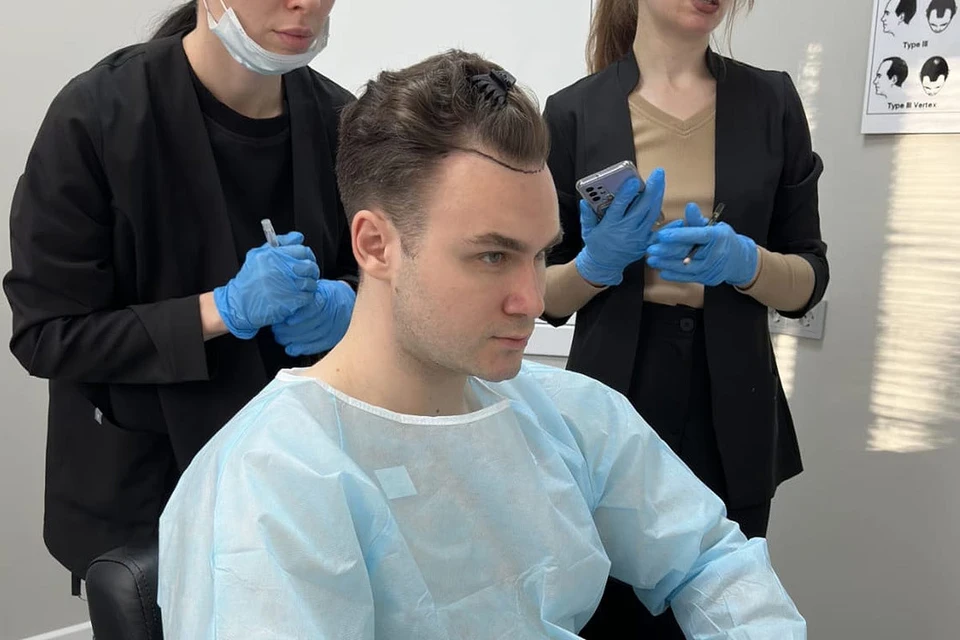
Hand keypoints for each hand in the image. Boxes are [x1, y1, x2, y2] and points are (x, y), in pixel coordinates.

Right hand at [213, 232, 319, 338]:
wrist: (240, 303)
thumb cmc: (249, 279)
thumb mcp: (258, 255)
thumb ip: (280, 243)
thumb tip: (298, 237)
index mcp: (273, 256)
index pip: (302, 250)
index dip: (308, 255)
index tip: (307, 259)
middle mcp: (279, 269)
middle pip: (309, 266)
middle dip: (313, 270)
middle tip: (309, 274)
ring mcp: (285, 286)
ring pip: (310, 283)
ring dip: (310, 285)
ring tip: (303, 286)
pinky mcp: (288, 302)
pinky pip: (307, 297)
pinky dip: (307, 297)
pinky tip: (300, 296)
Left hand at [271, 279, 355, 356]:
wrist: (346, 299)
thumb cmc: (325, 293)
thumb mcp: (314, 288)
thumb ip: (302, 295)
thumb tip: (281, 303)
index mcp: (328, 296)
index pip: (315, 307)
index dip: (301, 316)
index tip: (287, 321)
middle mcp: (335, 311)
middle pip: (314, 324)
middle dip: (292, 330)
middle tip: (277, 330)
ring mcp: (338, 325)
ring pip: (316, 335)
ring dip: (296, 340)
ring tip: (281, 339)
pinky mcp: (337, 336)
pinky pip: (321, 345)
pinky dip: (305, 348)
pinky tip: (293, 350)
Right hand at [574, 168, 665, 285]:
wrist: (603, 266)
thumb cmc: (596, 245)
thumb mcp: (587, 230)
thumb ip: (587, 216)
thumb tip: (584, 202)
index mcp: (610, 225)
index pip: (619, 207)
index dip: (627, 194)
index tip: (633, 181)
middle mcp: (626, 231)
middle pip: (641, 208)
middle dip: (651, 189)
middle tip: (657, 174)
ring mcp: (638, 238)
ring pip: (651, 215)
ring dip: (658, 197)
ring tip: (661, 182)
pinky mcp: (645, 244)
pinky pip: (659, 235)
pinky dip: (669, 228)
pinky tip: (679, 220)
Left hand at [646, 203, 757, 286]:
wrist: (738, 260)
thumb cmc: (722, 240)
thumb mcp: (713, 226)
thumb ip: (697, 219)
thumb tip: (689, 206)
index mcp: (718, 236)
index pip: (697, 235)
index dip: (678, 235)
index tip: (662, 235)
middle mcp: (716, 254)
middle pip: (688, 253)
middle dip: (667, 252)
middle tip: (651, 249)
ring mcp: (712, 268)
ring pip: (686, 268)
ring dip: (667, 264)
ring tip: (652, 260)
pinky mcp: (708, 279)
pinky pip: (689, 278)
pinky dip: (675, 275)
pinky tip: (662, 271)